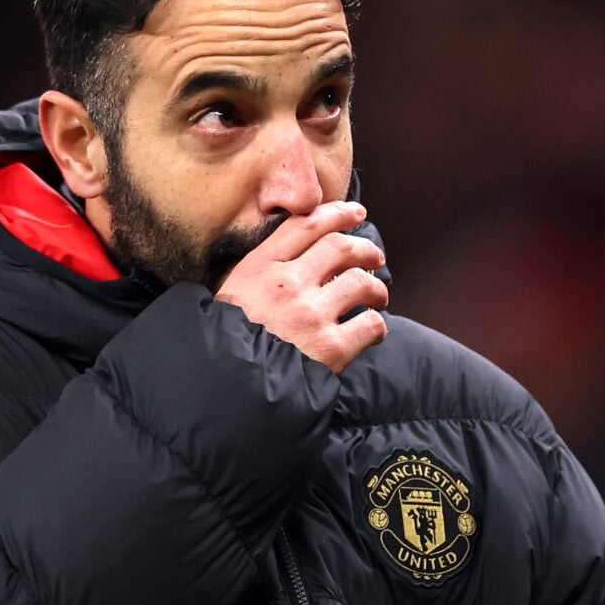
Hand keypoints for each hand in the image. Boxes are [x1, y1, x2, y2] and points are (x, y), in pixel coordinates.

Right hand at [215, 201, 388, 374]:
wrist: (227, 391)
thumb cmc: (226, 345)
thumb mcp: (227, 296)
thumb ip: (257, 272)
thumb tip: (294, 253)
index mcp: (259, 269)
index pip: (306, 225)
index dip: (337, 213)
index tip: (355, 213)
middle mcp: (287, 286)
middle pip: (340, 247)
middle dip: (365, 249)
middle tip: (375, 257)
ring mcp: (310, 316)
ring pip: (361, 282)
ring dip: (376, 288)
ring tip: (377, 297)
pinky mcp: (330, 349)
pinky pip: (371, 324)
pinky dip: (377, 325)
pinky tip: (372, 330)